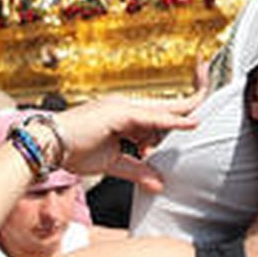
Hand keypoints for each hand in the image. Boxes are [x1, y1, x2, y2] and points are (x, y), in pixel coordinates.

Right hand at [52, 96, 198, 191]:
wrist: (48, 146)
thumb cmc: (75, 151)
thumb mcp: (114, 163)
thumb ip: (138, 171)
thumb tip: (159, 184)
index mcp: (126, 116)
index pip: (162, 112)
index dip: (183, 110)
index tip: (201, 110)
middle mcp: (126, 107)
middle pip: (169, 104)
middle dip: (195, 92)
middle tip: (209, 72)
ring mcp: (122, 107)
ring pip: (163, 110)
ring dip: (184, 113)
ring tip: (203, 101)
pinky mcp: (117, 113)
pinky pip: (150, 118)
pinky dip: (171, 121)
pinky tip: (190, 122)